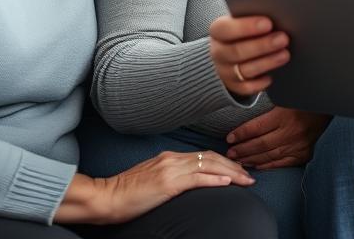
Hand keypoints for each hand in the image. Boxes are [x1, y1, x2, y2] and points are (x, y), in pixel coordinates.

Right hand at [56, 150, 252, 224]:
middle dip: (233, 166)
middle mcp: (172, 159)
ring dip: (231, 172)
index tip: (237, 170)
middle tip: (249, 175)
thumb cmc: (125, 193)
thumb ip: (170, 176)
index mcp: (169, 158)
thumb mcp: (151, 179)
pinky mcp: (167, 183)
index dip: (224, 162)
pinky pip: (197, 179)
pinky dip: (214, 179)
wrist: (104, 197)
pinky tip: (227, 183)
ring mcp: (170, 170)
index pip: (204, 156)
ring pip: (209, 166)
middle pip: (211, 158)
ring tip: (246, 180)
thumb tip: (187, 182)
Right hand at [209, 15, 288, 95]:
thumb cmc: (243, 31)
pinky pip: (245, 88)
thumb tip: (277, 12)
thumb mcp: (243, 20)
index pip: (225, 29)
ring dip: (266, 62)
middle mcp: (218, 52)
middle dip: (262, 45)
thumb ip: (254, 17)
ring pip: (243, 70)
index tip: (268, 23)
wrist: (229, 53)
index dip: (246, 27)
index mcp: (218, 32)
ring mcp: (224, 70)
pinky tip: (271, 76)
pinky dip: (259, 83)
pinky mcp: (233, 85)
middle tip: (283, 38)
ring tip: (284, 54)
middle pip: (236, 51)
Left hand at [225, 106, 330, 168]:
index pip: (256, 127)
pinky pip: (282, 162)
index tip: (230, 137)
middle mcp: (291, 132)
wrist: (330, 108)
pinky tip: (257, 165)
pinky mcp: (304, 153)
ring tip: (239, 160)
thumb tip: (248, 103)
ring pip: (269, 155)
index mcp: (285, 115)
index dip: (241, 133)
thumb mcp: (288, 96)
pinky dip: (268, 164)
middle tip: (230, 152)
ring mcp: (298, 144)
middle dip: (242, 149)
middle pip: (261, 144)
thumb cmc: (306, 100)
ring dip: (251, 158)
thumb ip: (270, 102)